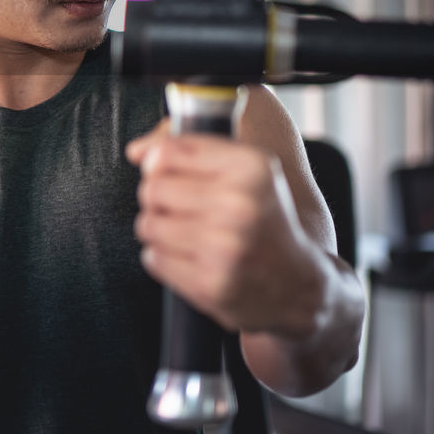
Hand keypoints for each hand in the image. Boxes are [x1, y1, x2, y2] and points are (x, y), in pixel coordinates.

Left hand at [126, 122, 326, 339]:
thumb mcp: (249, 168)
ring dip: (159, 228)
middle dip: (158, 196)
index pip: (168, 153)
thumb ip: (191, 147)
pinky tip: (191, 256)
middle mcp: (240, 206)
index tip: (166, 170)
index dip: (157, 161)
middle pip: (152, 188)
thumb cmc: (266, 219)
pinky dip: (164, 256)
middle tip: (180, 206)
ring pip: (148, 224)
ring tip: (186, 232)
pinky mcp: (210, 285)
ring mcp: (225, 248)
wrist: (298, 285)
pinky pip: (153, 258)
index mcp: (252, 168)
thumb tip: (136, 151)